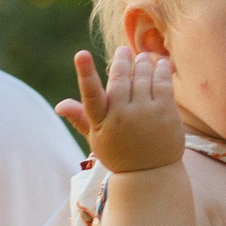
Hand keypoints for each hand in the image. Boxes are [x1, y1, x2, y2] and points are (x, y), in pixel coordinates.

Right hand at [56, 47, 184, 173]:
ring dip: (142, 63)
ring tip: (141, 58)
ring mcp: (145, 113)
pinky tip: (159, 63)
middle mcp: (122, 116)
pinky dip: (160, 69)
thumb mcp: (96, 139)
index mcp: (101, 122)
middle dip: (122, 61)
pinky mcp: (166, 113)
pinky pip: (163, 83)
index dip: (85, 73)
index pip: (90, 94)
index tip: (81, 54)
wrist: (151, 175)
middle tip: (123, 51)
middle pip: (120, 80)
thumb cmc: (119, 154)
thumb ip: (80, 118)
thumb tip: (59, 106)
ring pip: (142, 77)